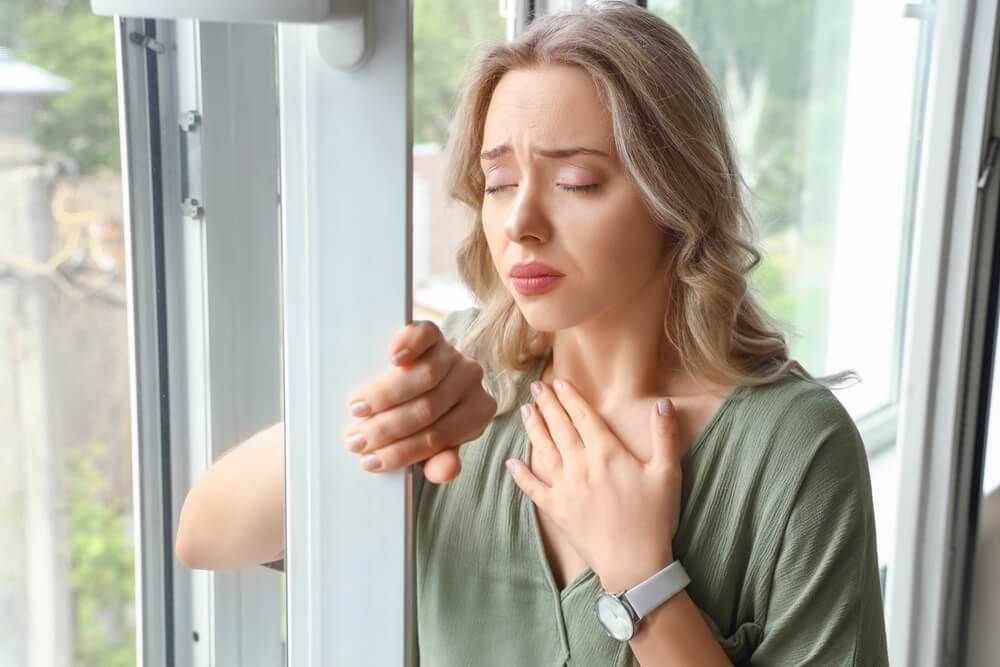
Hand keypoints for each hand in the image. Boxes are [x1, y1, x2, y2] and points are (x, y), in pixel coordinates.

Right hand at [344, 320, 496, 482]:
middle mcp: (472, 380)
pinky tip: (392, 357)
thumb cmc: (429, 417)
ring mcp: (455, 353)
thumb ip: (440, 459)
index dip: (401, 452)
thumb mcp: (435, 446)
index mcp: (478, 412)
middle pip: (428, 407)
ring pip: (424, 376)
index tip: (370, 461)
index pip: (439, 437)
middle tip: (356, 440)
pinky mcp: (436, 333)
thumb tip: (446, 471)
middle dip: (387, 428)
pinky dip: (408, 344)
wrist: (424, 379)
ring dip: (386, 396)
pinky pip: (425, 335)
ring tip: (357, 410)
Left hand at [506, 378, 684, 591]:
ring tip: (525, 411)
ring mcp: (564, 487)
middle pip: (560, 428)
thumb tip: (664, 403)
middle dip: (547, 405)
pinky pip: (532, 487)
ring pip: (544, 450)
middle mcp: (580, 465)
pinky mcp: (555, 509)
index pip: (583, 417)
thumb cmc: (654, 518)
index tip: (558, 382)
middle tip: (536, 388)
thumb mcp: (668, 474)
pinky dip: (520, 474)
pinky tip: (510, 462)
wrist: (634, 563)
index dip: (570, 397)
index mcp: (606, 453)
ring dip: (533, 429)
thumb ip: (665, 436)